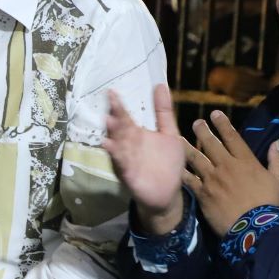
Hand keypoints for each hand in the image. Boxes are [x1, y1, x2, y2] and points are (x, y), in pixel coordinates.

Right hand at [105, 84, 185, 234]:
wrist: (167, 193)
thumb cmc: (167, 163)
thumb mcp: (170, 134)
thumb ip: (164, 112)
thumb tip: (160, 85)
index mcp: (137, 134)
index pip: (126, 117)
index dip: (119, 105)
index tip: (112, 91)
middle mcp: (129, 144)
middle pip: (120, 128)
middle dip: (116, 115)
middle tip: (110, 101)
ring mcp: (127, 158)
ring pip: (118, 143)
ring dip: (113, 133)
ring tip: (109, 120)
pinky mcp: (128, 173)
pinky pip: (120, 162)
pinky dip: (115, 154)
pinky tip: (108, 145)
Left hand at [185, 110, 278, 236]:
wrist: (255, 228)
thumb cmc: (270, 204)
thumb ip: (277, 160)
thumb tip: (277, 142)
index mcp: (246, 161)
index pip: (233, 137)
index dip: (223, 124)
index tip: (215, 114)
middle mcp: (226, 166)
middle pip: (211, 144)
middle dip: (203, 131)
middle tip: (197, 122)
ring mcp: (212, 179)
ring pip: (196, 158)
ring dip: (187, 147)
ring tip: (178, 138)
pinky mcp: (202, 194)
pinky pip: (189, 180)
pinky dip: (181, 172)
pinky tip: (174, 166)